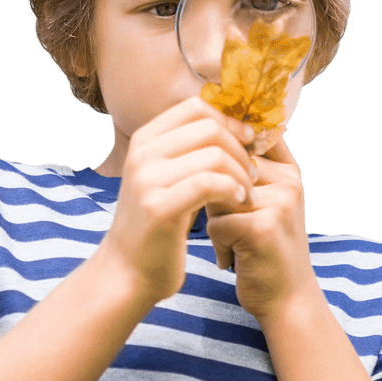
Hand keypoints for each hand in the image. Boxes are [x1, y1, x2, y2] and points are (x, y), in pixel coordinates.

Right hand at [100, 97, 256, 304]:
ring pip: (214, 155)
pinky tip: (240, 204)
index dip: (230, 120)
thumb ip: (188, 152)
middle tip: (253, 175)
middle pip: (210, 128)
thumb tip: (232, 125)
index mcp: (144, 140)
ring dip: (242, 174)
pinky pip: (209, 184)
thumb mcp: (166, 179)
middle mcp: (142, 153)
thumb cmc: (156, 227)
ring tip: (248, 195)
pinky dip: (233, 191)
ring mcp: (147, 179)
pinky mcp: (158, 207)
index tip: (250, 143)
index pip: (196, 107)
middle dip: (241, 150)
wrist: (127, 273)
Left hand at [205, 134, 320, 321]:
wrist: (289, 301)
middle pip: (222, 170)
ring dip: (217, 223)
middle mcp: (288, 182)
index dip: (223, 165)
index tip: (227, 198)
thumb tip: (208, 142)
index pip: (243, 146)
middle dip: (216, 200)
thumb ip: (249, 175)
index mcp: (289, 171)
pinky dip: (219, 246)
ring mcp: (278, 203)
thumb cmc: (267, 253)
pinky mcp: (262, 227)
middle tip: (236, 230)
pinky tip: (236, 259)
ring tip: (238, 244)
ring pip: (215, 196)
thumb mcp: (269, 206)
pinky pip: (215, 224)